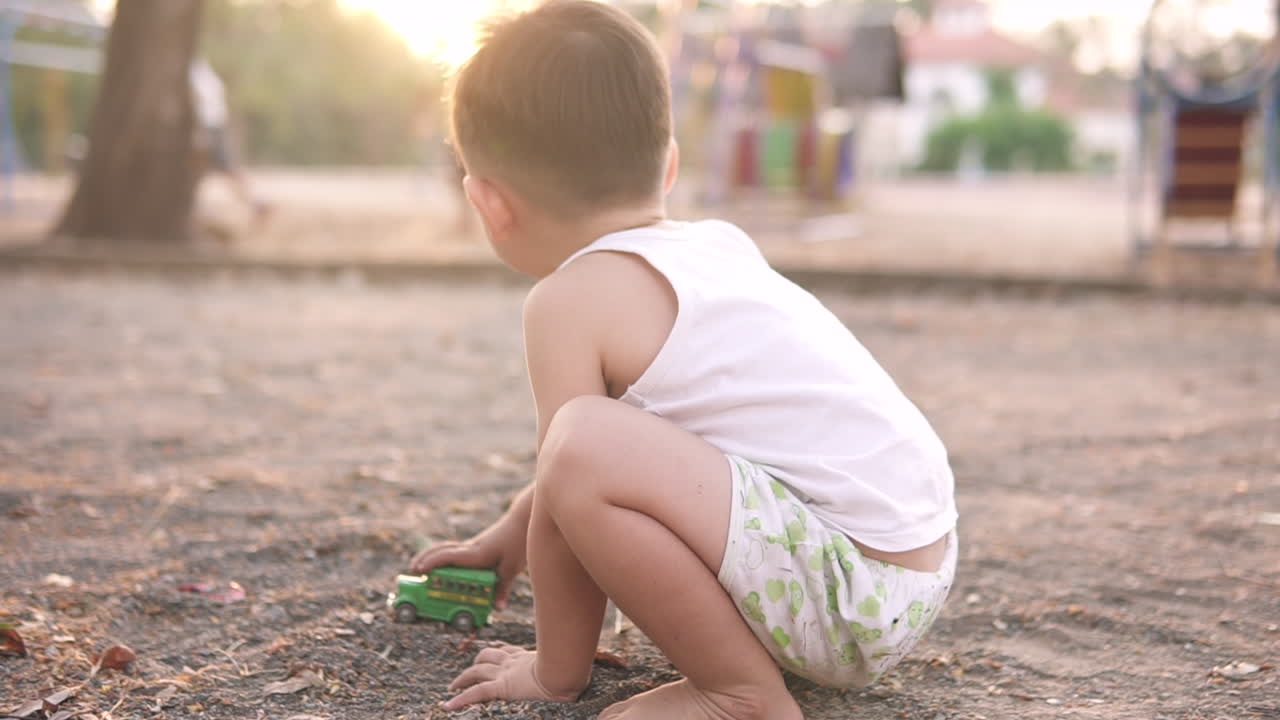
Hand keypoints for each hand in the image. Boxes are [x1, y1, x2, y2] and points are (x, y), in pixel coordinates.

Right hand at [409, 517, 524, 609]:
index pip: (449, 556)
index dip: (433, 562)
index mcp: (476, 553)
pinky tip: (438, 564)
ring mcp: (471, 546)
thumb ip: (503, 588)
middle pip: (442, 550)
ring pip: (445, 548)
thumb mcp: (512, 568)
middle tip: (412, 570)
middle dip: (425, 559)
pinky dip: (441, 555)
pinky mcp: (474, 546)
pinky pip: (452, 550)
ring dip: (430, 555)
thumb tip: (498, 608)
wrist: (522, 521)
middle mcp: (470, 548)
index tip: (419, 569)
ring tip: (417, 565)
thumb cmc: (517, 543)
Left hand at [443, 644, 582, 710]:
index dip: (496, 653)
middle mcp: (513, 662)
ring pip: (477, 670)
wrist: (567, 672)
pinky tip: (449, 706)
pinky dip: (461, 699)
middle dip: (474, 662)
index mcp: (527, 657)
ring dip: (462, 678)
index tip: (489, 656)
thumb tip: (577, 672)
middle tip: (466, 672)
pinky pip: (477, 692)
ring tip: (452, 687)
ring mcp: (506, 673)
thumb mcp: (567, 667)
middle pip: (487, 656)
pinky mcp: (503, 687)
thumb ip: (566, 667)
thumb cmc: (572, 669)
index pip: (507, 651)